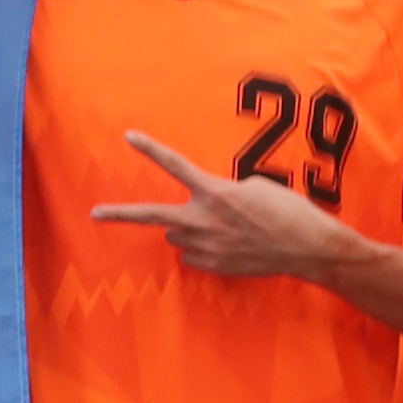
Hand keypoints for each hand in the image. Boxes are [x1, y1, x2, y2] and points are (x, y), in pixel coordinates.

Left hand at [93, 129, 356, 286]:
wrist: (307, 248)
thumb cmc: (287, 211)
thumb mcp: (256, 187)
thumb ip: (221, 192)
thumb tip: (205, 205)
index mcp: (215, 192)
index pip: (175, 165)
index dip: (150, 149)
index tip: (128, 136)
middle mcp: (203, 220)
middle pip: (152, 215)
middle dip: (120, 214)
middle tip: (95, 213)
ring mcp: (205, 247)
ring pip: (177, 235)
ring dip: (187, 228)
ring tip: (219, 227)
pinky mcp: (212, 266)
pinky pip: (193, 254)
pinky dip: (203, 248)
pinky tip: (229, 245)